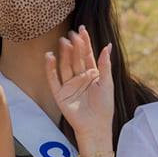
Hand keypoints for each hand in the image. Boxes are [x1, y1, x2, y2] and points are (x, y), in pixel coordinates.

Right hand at [44, 27, 115, 142]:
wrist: (96, 126)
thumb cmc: (104, 106)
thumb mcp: (107, 83)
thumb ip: (105, 65)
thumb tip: (107, 45)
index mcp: (92, 74)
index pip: (87, 55)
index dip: (85, 43)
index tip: (82, 29)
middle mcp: (79, 77)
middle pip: (75, 58)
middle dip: (74, 46)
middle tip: (71, 34)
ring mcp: (69, 85)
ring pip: (65, 66)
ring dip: (63, 54)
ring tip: (63, 42)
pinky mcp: (60, 94)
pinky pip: (53, 79)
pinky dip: (50, 68)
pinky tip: (50, 57)